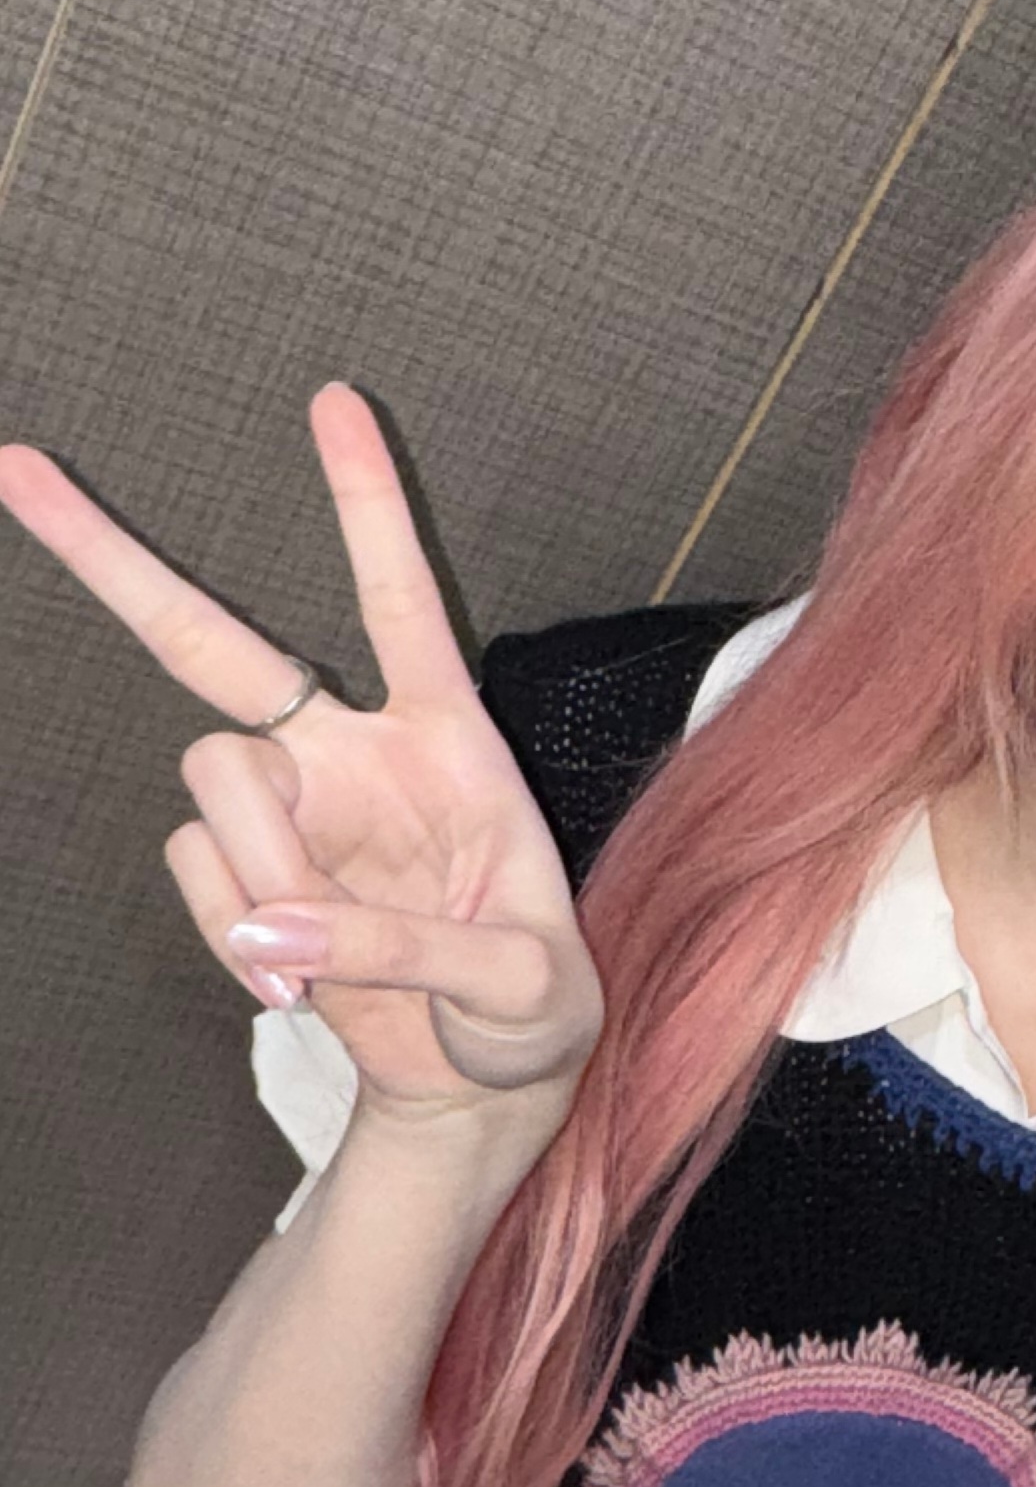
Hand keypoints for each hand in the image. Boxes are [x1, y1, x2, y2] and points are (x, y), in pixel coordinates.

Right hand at [0, 383, 603, 1135]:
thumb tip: (272, 933)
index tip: (333, 399)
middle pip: (214, 642)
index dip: (366, 503)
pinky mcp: (243, 880)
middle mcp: (351, 756)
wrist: (478, 1087)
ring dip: (259, 877)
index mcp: (448, 742)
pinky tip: (293, 992)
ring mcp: (286, 816)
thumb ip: (411, 954)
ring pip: (210, 785)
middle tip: (14, 466)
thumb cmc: (532, 1015)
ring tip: (325, 962)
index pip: (401, 601)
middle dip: (113, 558)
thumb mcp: (522, 989)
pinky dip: (238, 942)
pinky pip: (200, 877)